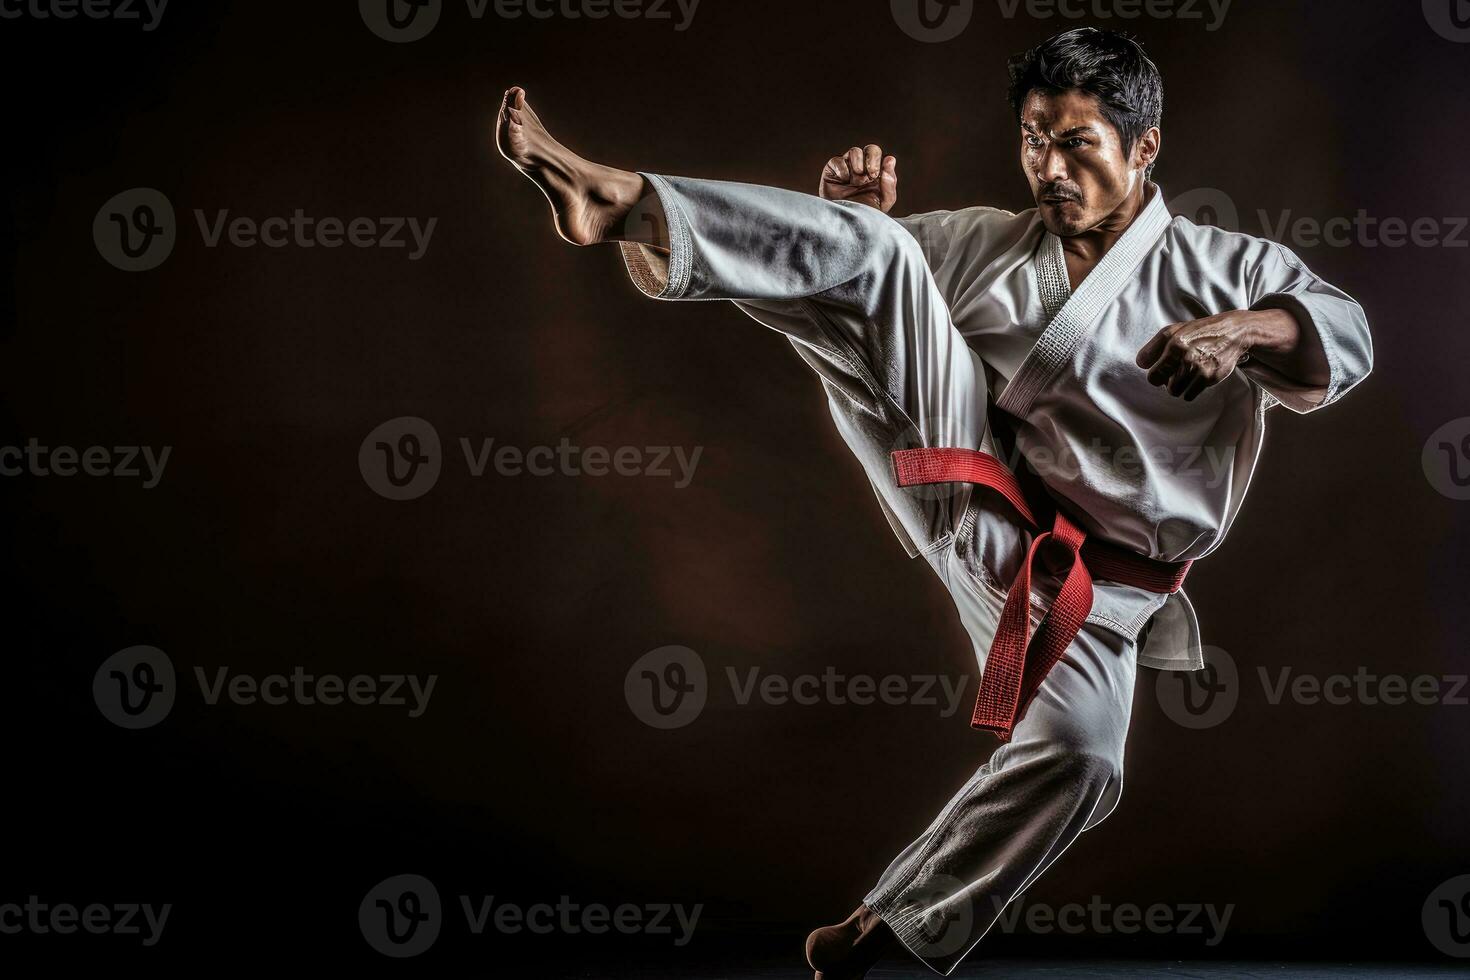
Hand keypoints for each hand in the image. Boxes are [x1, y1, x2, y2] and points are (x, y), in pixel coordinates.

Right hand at [819, 145, 897, 212]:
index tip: (877, 176)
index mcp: (877, 173)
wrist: (843, 223)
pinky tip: (844, 180)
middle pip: (871, 149)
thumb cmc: (863, 213)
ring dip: (858, 164)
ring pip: (855, 151)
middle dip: (872, 159)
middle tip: (871, 175)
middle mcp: (863, 168)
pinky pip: (838, 160)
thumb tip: (890, 159)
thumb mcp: (883, 202)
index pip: (883, 157)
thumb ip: (890, 183)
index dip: (881, 162)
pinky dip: (843, 169)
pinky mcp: (832, 169)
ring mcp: (847, 167)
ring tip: (856, 181)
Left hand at [1135, 311, 1258, 400]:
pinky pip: (1189, 395)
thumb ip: (1153, 347)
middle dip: (1166, 380)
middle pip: (1162, 384)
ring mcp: (1199, 368)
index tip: (1160, 371)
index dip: (1155, 374)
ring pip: (1175, 391)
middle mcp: (1186, 356)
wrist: (1233, 333)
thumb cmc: (1199, 332)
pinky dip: (1190, 389)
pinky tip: (1197, 377)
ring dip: (1178, 386)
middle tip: (1174, 372)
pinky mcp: (1210, 378)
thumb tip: (1140, 364)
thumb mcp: (1173, 331)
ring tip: (1186, 373)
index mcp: (1174, 343)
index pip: (1153, 374)